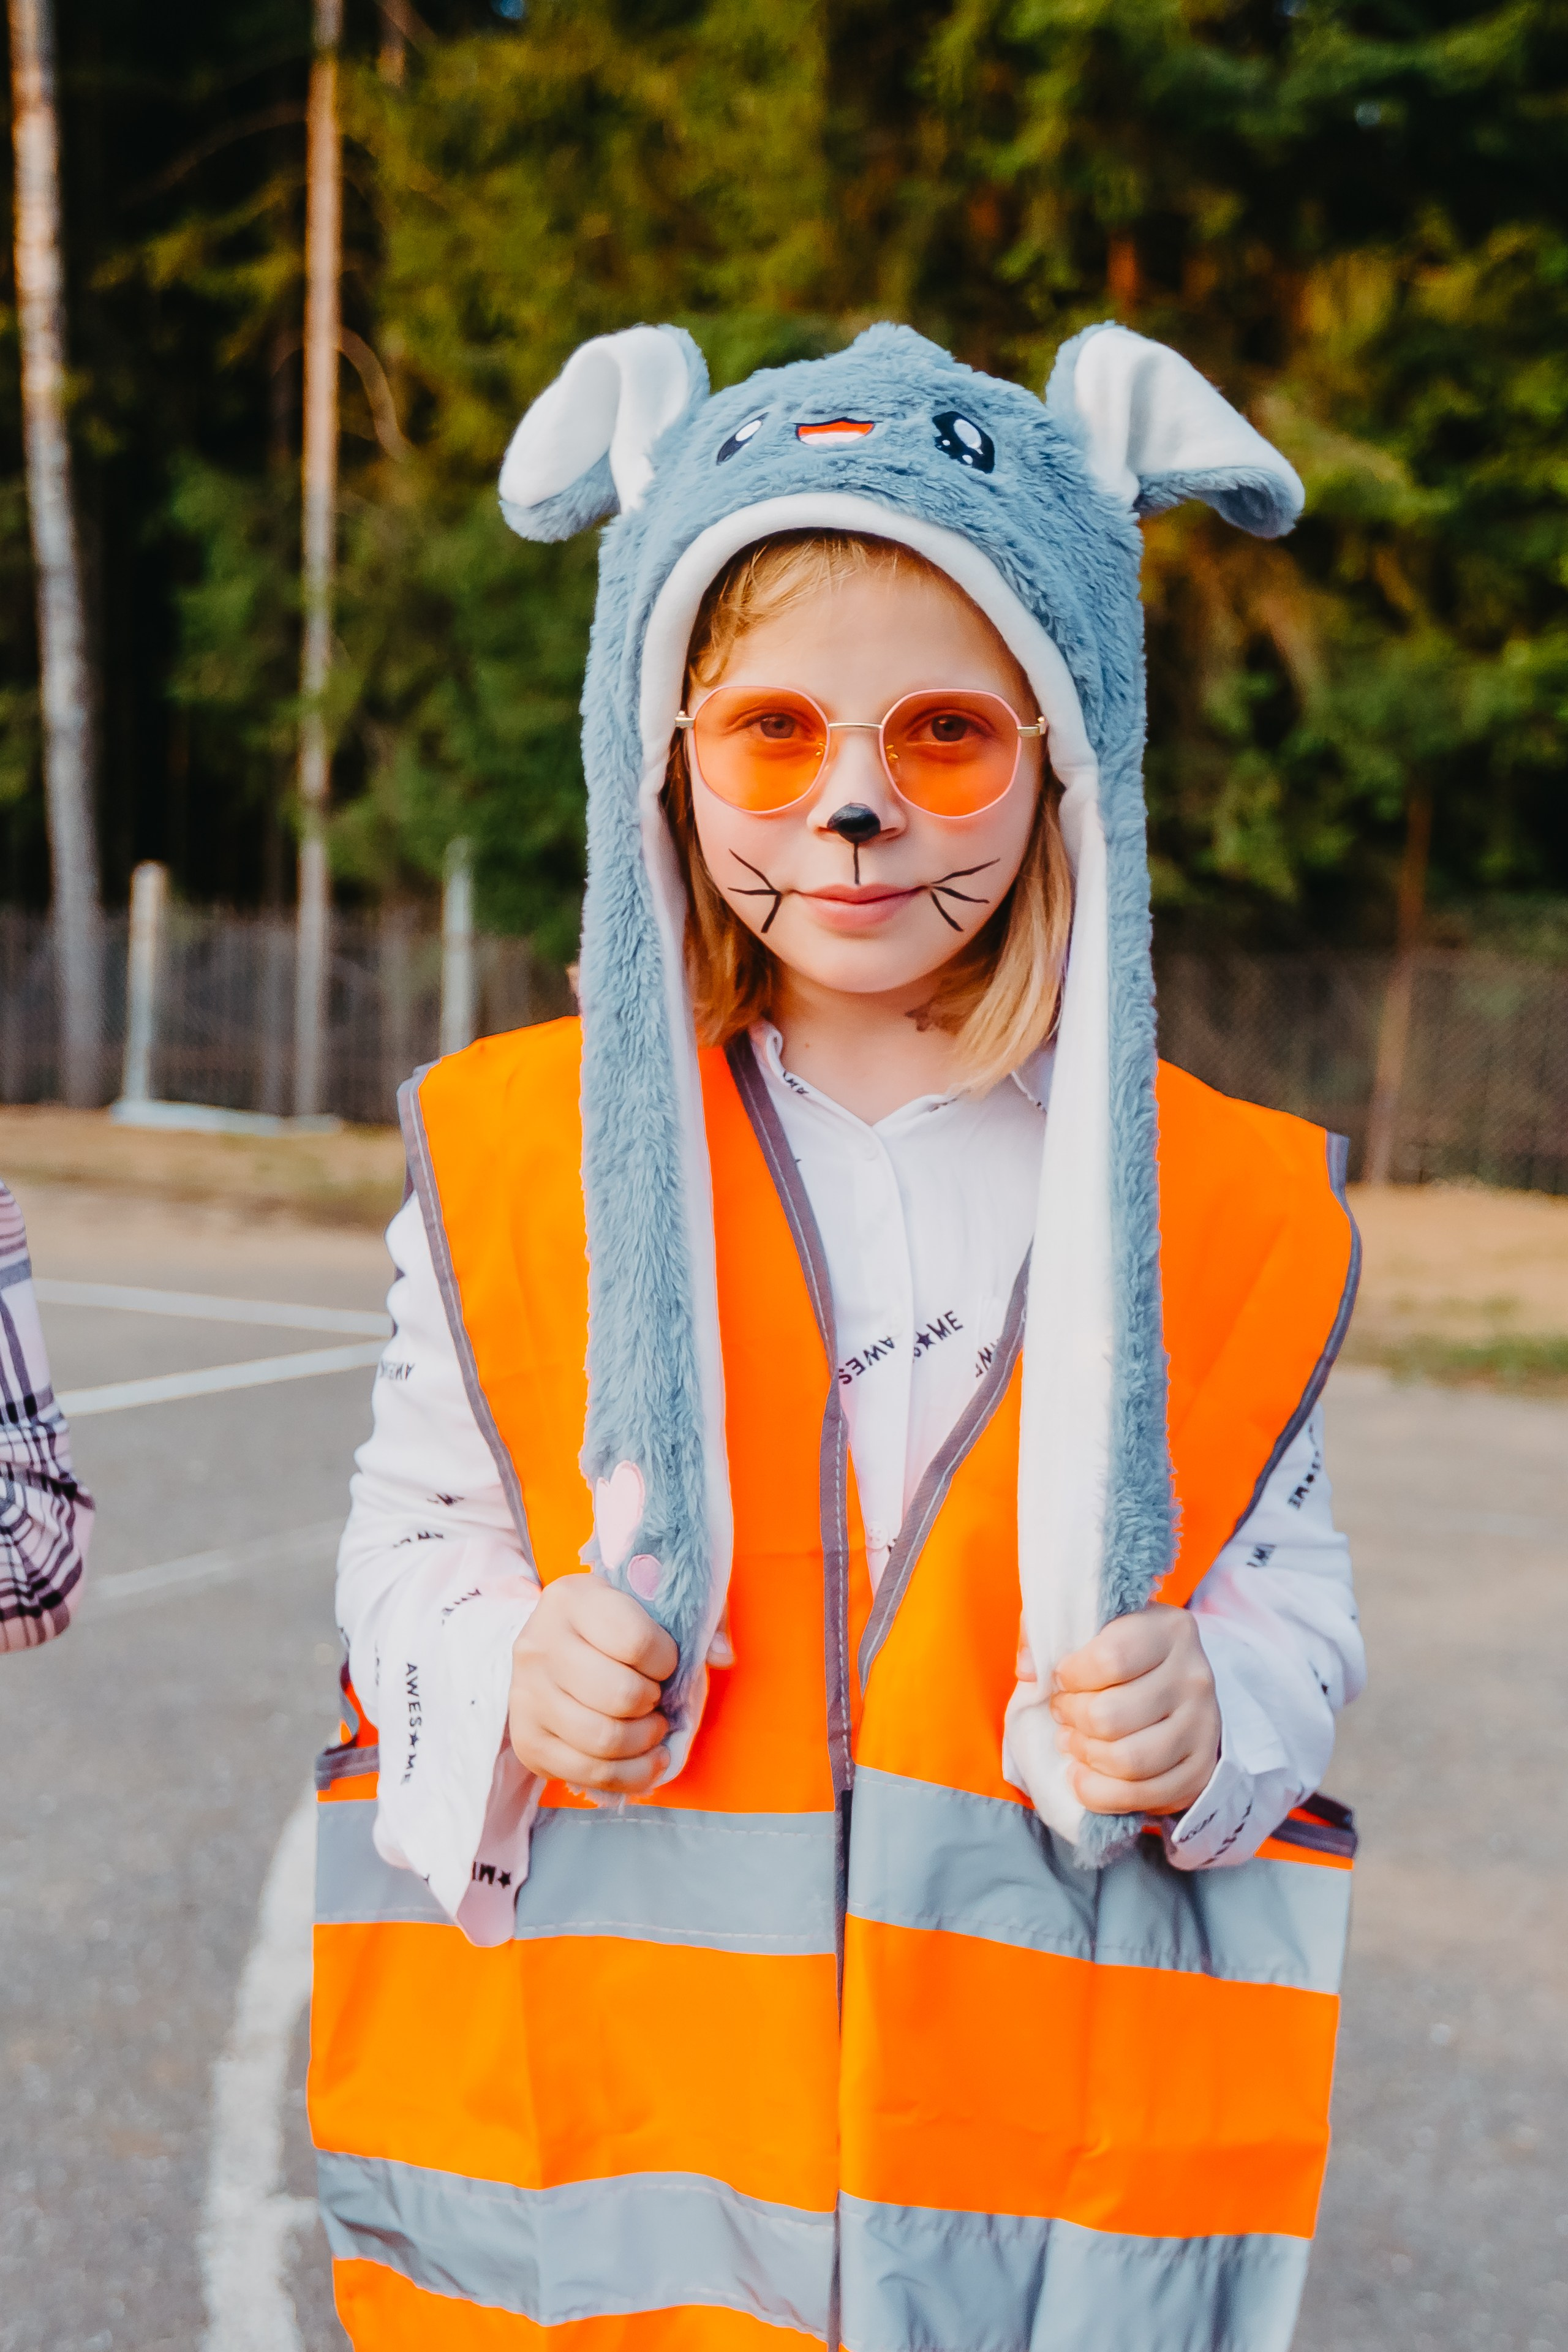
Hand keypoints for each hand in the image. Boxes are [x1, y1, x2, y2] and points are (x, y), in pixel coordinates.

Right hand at [509, 1572, 677, 1793]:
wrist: (549, 1645)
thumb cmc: (612, 1622)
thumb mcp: (652, 1601)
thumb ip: (698, 1618)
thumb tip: (724, 1656)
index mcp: (574, 1598)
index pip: (635, 1642)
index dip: (667, 1662)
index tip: (667, 1663)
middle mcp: (540, 1644)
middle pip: (620, 1696)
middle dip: (654, 1704)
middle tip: (657, 1698)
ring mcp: (526, 1695)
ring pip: (603, 1740)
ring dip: (645, 1742)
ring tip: (653, 1729)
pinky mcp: (527, 1740)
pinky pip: (587, 1773)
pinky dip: (630, 1776)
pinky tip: (646, 1759)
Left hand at [1047, 1604, 1219, 1816]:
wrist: (1176, 1690)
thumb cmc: (1121, 1654)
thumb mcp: (1087, 1624)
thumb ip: (1045, 1631)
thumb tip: (1028, 1669)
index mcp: (1169, 1630)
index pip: (1111, 1659)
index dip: (1071, 1676)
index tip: (1061, 1678)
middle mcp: (1194, 1677)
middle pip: (1111, 1716)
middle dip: (1071, 1719)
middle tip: (1063, 1713)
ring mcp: (1203, 1727)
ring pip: (1128, 1760)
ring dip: (1085, 1756)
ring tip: (1073, 1741)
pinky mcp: (1200, 1771)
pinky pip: (1142, 1797)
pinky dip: (1100, 1793)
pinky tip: (1083, 1775)